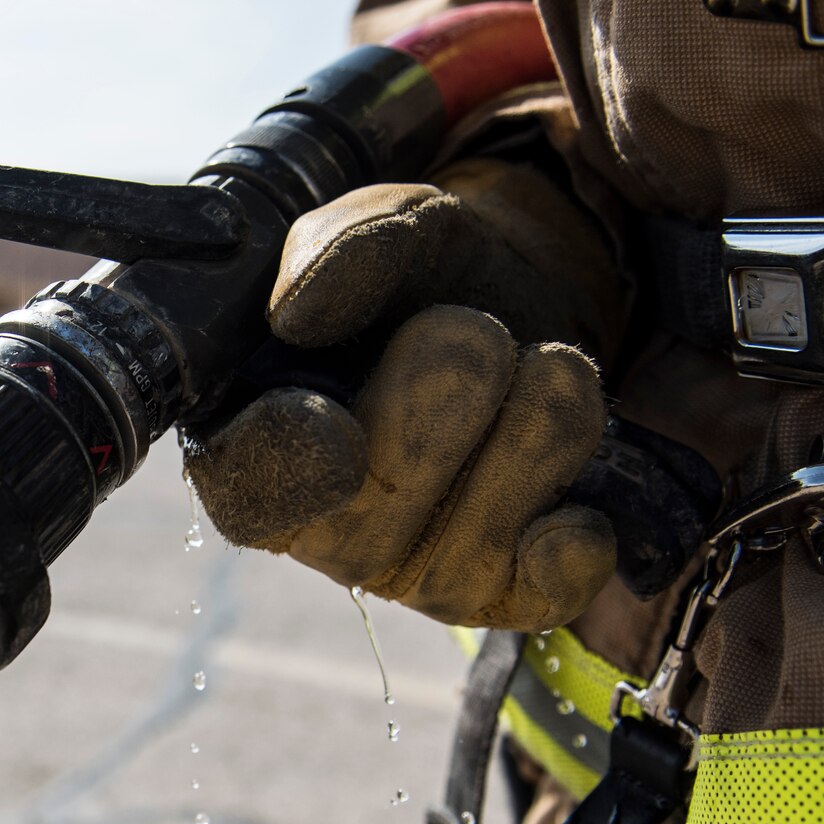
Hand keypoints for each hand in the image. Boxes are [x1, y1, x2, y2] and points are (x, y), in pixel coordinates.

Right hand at [183, 159, 620, 630]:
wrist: (531, 296)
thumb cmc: (430, 275)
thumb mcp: (392, 228)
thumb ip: (340, 249)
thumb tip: (297, 313)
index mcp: (254, 445)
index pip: (250, 493)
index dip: (289, 467)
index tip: (334, 424)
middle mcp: (323, 530)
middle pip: (381, 501)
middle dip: (449, 385)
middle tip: (467, 326)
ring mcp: (411, 574)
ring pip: (480, 528)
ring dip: (538, 416)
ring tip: (543, 361)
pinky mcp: (502, 595)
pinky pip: (544, 594)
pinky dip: (571, 540)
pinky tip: (573, 496)